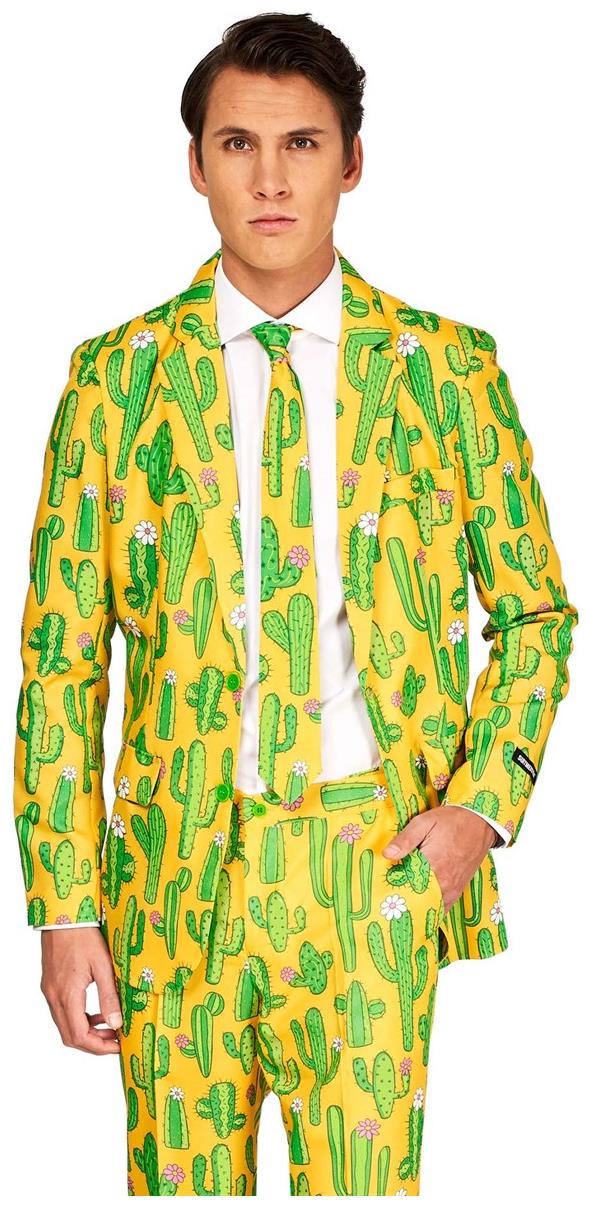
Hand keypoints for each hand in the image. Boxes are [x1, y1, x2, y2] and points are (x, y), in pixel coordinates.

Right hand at [40, 928, 122, 1053]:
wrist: (63, 917)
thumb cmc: (83, 936)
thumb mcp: (103, 965)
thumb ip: (109, 996)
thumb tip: (117, 1023)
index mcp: (67, 994)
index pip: (79, 1036)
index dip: (99, 1047)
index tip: (118, 1046)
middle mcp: (54, 997)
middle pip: (70, 1036)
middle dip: (94, 1043)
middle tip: (116, 1040)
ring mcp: (50, 992)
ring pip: (65, 1026)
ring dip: (86, 1032)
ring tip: (110, 1027)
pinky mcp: (50, 986)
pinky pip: (62, 1013)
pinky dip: (79, 1019)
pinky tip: (96, 1012)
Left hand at [382, 807, 496, 914]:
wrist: (479, 822)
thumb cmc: (451, 821)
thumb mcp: (424, 822)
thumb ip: (405, 839)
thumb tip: (387, 854)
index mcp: (432, 866)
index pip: (406, 887)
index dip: (392, 890)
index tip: (381, 891)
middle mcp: (444, 882)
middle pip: (417, 901)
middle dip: (402, 901)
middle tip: (387, 900)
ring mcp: (452, 889)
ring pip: (430, 907)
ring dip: (416, 906)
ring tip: (402, 903)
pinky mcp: (458, 890)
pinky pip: (442, 907)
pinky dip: (431, 908)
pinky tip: (420, 905)